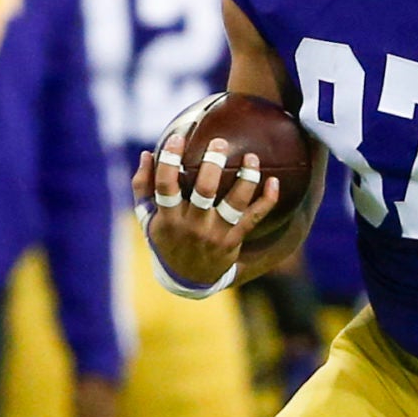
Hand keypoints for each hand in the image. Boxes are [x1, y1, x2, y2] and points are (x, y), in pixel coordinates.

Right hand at [133, 125, 280, 289]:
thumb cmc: (167, 238)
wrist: (187, 278)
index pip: (166, 185)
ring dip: (246, 178)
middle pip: (204, 191)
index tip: (177, 137)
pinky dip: (267, 200)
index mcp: (168, 218)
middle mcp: (192, 226)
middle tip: (220, 142)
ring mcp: (215, 234)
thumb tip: (148, 153)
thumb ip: (143, 187)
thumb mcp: (147, 218)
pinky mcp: (233, 240)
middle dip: (212, 164)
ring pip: (234, 203)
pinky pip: (254, 218)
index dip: (170, 161)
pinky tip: (274, 182)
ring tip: (252, 157)